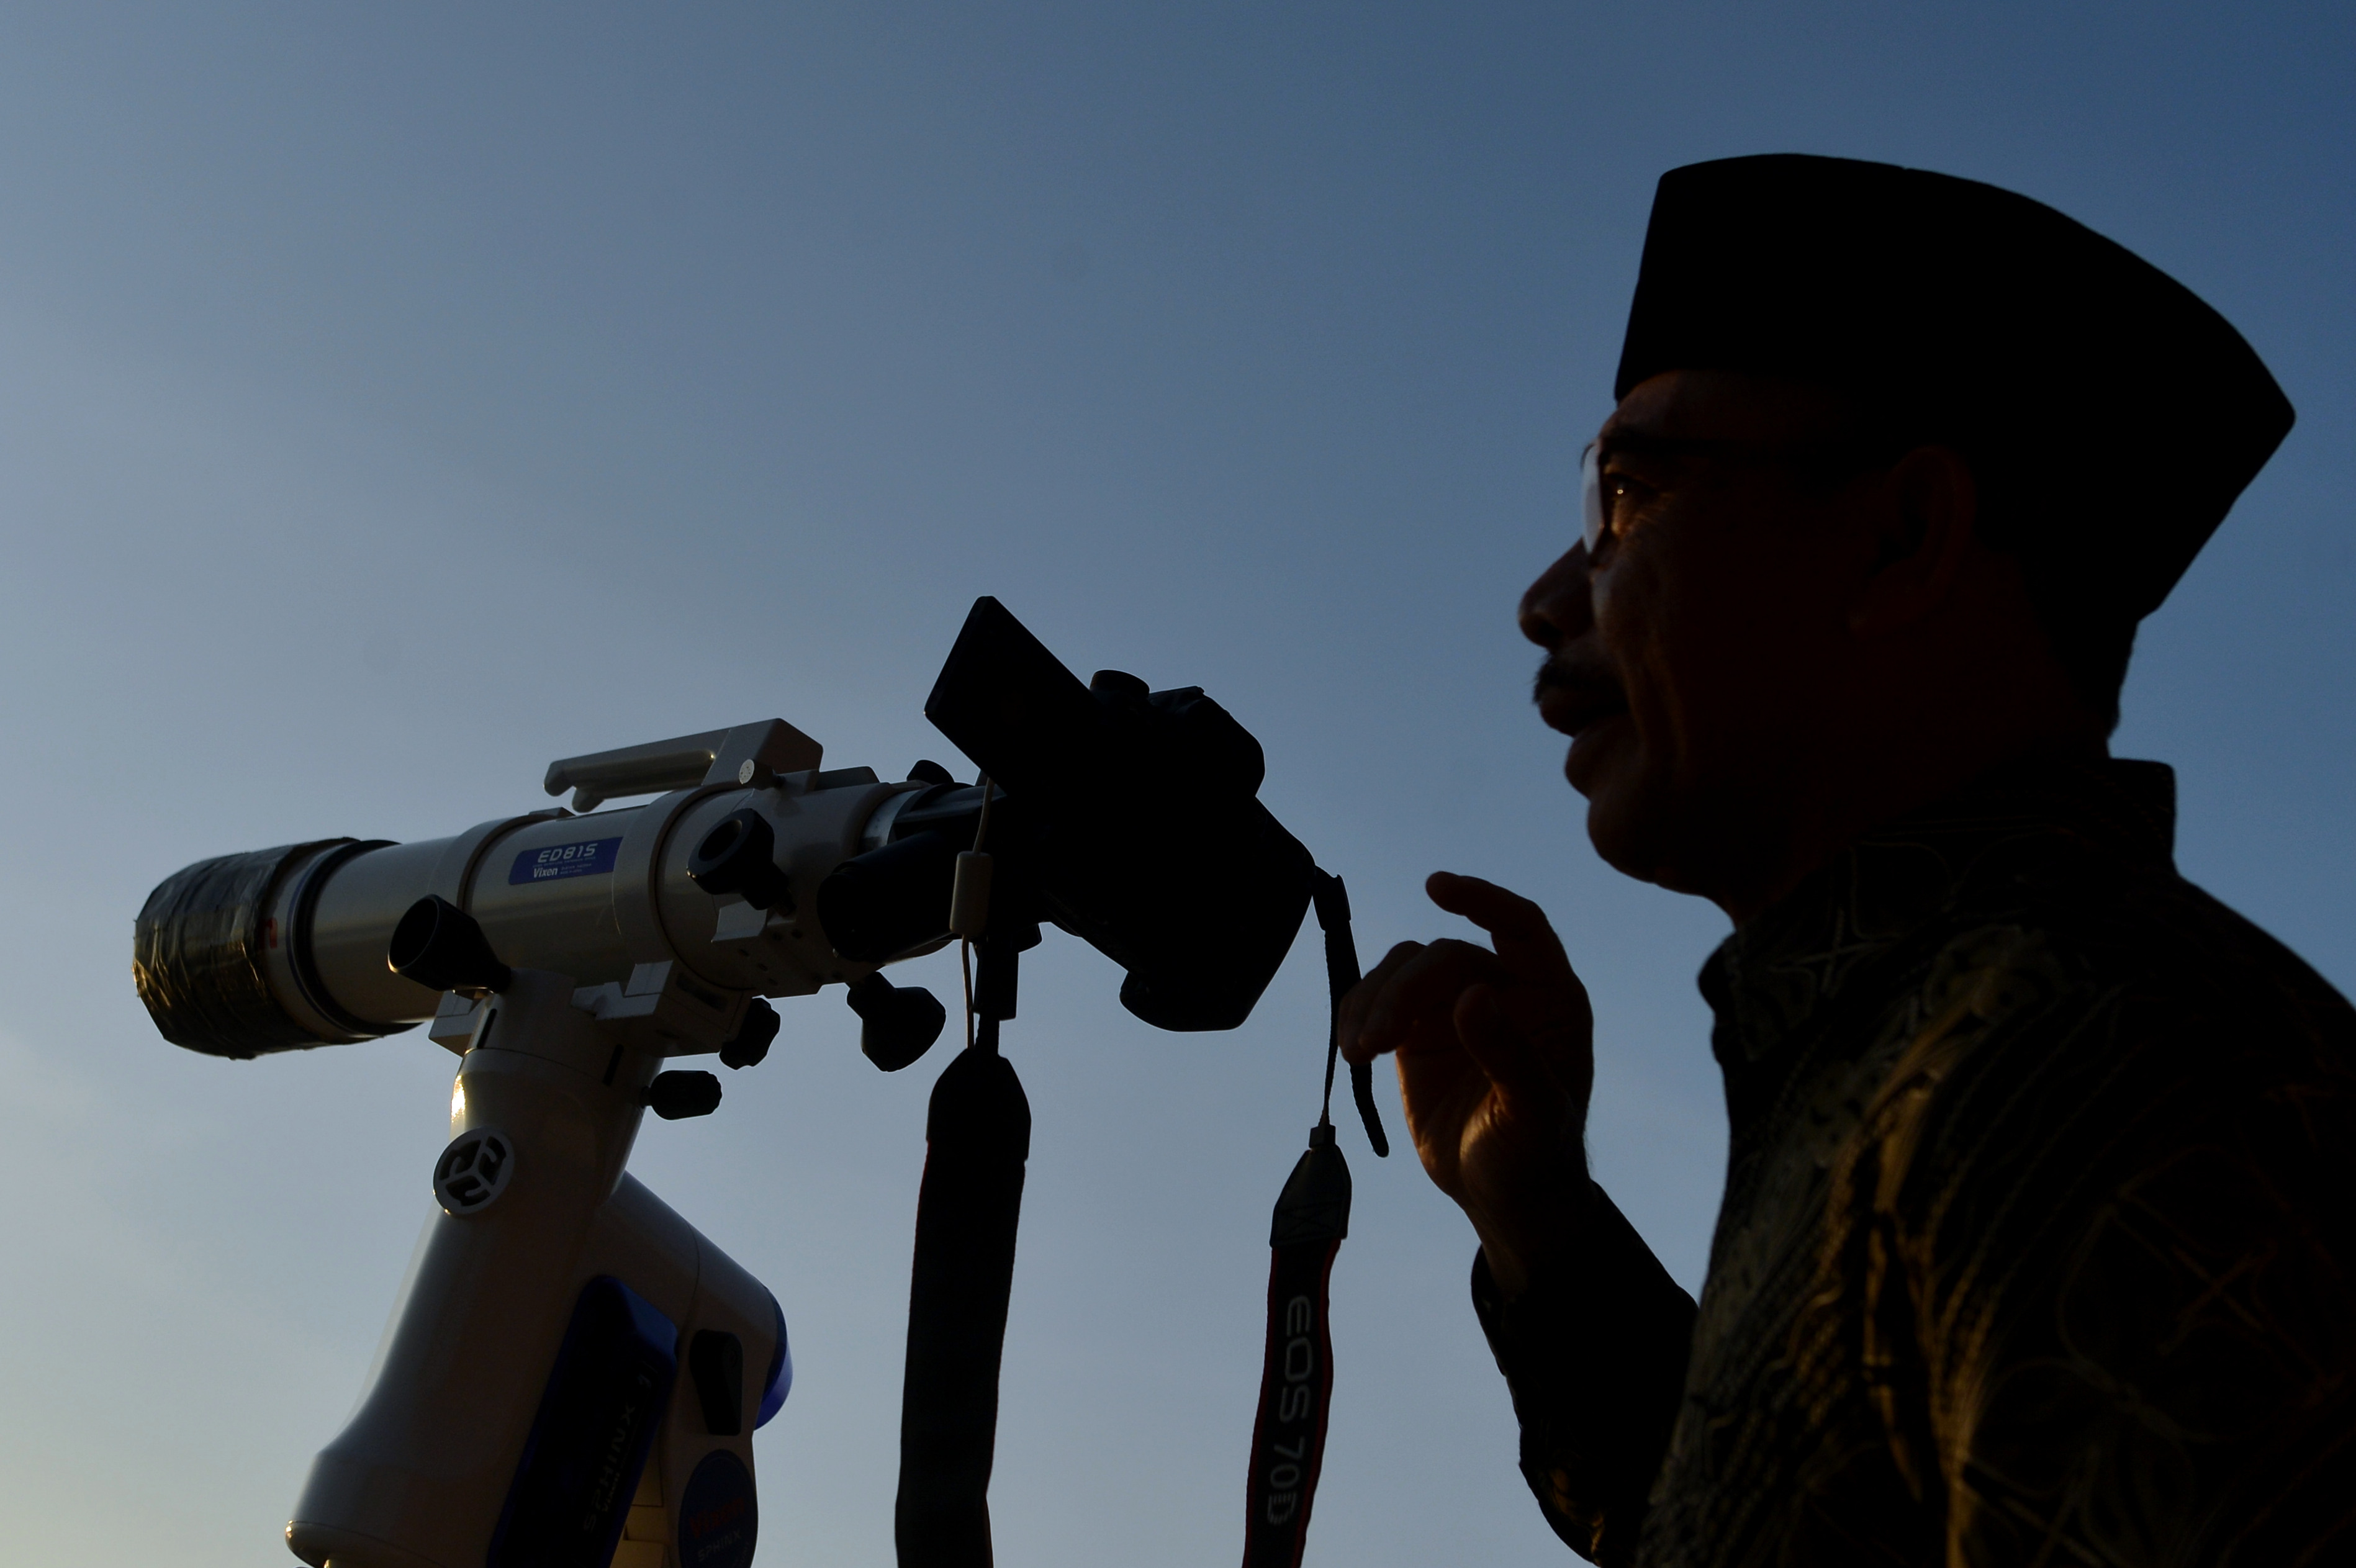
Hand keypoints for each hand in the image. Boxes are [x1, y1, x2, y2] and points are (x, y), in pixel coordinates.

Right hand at [1338, 872, 1595, 1297]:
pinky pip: (1377, 1001)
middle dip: (1404, 988)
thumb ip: (1508, 1054)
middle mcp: (1502, 990)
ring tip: (1358, 1050)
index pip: (1520, 925)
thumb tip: (1471, 995)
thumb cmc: (1536, 1153)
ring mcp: (1455, 1008)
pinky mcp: (1416, 1032)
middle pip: (1444, 955)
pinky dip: (1357, 1015)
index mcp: (1549, 997)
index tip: (1436, 887)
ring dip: (1372, 1001)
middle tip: (1378, 1039)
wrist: (1505, 1194)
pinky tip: (1351, 1048)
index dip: (1483, 899)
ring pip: (1403, 970)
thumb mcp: (1533, 1112)